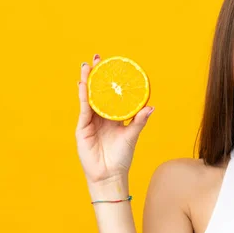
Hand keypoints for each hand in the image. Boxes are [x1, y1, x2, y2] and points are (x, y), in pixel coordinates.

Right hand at [75, 54, 154, 184]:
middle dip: (97, 74)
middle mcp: (101, 116)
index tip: (114, 65)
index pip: (112, 94)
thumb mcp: (132, 135)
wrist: (110, 175)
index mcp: (113, 117)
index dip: (112, 80)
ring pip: (89, 96)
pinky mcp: (83, 128)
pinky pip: (84, 108)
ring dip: (88, 80)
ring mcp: (90, 121)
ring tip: (88, 65)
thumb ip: (139, 121)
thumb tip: (151, 107)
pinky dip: (83, 96)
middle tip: (98, 57)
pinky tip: (82, 84)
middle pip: (98, 91)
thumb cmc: (121, 157)